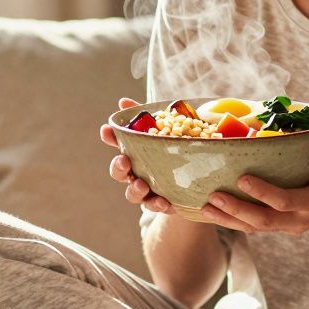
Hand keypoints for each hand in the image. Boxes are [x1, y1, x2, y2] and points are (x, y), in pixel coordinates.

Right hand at [101, 97, 175, 213]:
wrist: (202, 175)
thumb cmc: (178, 148)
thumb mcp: (169, 129)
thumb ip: (147, 116)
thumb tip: (123, 102)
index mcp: (135, 152)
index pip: (117, 144)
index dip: (110, 137)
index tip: (106, 130)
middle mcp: (136, 172)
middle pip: (119, 172)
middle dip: (118, 167)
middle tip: (124, 160)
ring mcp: (148, 190)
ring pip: (132, 194)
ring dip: (135, 190)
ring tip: (143, 186)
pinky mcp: (162, 203)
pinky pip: (156, 206)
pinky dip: (158, 204)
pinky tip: (165, 202)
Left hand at [201, 141, 308, 234]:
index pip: (286, 201)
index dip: (264, 192)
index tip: (242, 178)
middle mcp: (299, 220)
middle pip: (264, 220)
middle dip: (237, 210)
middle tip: (213, 196)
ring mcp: (288, 227)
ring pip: (255, 227)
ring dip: (229, 219)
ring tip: (204, 207)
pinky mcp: (280, 227)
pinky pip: (254, 227)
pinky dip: (232, 221)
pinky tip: (212, 211)